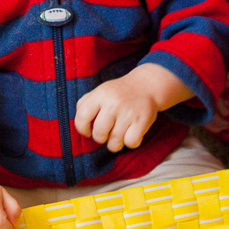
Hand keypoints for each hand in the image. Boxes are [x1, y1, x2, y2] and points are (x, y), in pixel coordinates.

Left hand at [74, 64, 193, 152]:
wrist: (147, 85)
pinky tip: (131, 133)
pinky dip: (131, 142)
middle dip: (100, 138)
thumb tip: (81, 126)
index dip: (82, 129)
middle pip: (99, 133)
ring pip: (114, 142)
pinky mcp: (142, 121)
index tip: (88, 132)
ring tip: (119, 133)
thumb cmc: (119, 93)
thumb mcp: (100, 91)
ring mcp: (128, 113)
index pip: (82, 117)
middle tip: (106, 132)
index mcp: (101, 94)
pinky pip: (130, 143)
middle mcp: (113, 103)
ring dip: (116, 142)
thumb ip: (85, 104)